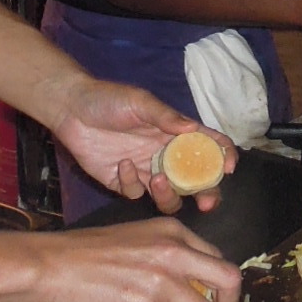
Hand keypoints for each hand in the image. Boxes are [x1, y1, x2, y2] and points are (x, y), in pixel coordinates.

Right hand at [25, 216, 238, 301]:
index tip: (211, 300)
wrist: (53, 265)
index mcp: (173, 232)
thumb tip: (192, 287)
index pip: (216, 259)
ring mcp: (163, 279)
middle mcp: (174, 251)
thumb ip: (169, 256)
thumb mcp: (137, 239)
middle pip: (228, 281)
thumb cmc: (87, 254)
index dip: (218, 285)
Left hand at [47, 75, 236, 214]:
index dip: (223, 156)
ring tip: (158, 181)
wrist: (71, 110)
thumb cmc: (109, 99)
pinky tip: (122, 165)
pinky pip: (136, 194)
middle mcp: (165, 155)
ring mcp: (146, 172)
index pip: (208, 146)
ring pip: (170, 196)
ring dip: (169, 195)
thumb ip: (166, 117)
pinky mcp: (124, 183)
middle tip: (207, 202)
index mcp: (175, 134)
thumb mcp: (140, 102)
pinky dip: (132, 183)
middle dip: (206, 193)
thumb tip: (194, 128)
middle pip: (195, 181)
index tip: (229, 167)